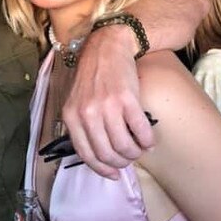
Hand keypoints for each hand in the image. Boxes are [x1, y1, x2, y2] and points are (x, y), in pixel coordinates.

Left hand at [62, 25, 154, 178]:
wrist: (107, 47)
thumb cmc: (92, 76)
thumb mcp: (76, 100)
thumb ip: (81, 124)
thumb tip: (99, 154)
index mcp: (71, 116)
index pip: (86, 153)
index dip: (102, 168)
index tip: (114, 174)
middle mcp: (87, 114)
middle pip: (107, 153)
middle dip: (121, 162)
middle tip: (129, 157)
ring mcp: (107, 107)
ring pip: (124, 146)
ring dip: (135, 153)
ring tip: (140, 148)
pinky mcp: (127, 100)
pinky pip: (140, 131)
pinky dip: (147, 141)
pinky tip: (149, 140)